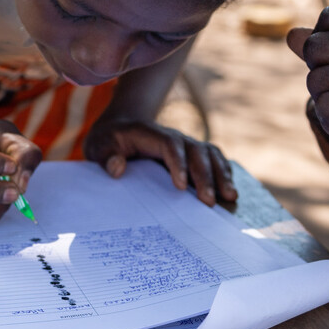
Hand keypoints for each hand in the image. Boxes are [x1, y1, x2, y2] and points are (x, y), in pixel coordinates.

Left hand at [84, 119, 236, 208]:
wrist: (119, 127)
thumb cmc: (108, 140)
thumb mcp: (97, 146)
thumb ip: (105, 156)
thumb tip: (117, 168)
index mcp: (149, 133)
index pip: (169, 144)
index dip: (178, 163)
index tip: (180, 186)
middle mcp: (172, 136)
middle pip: (195, 151)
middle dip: (205, 176)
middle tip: (209, 202)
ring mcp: (185, 145)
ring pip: (209, 154)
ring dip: (221, 174)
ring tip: (231, 197)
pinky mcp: (191, 154)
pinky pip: (213, 159)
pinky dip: (224, 173)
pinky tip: (230, 193)